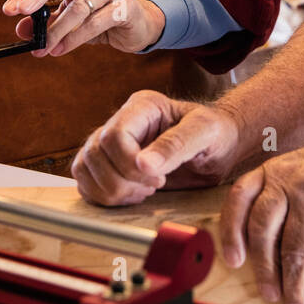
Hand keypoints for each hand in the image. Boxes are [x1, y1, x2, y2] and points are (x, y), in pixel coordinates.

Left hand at [3, 0, 165, 55]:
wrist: (136, 25)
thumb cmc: (99, 17)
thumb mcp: (68, 19)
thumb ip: (45, 22)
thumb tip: (22, 31)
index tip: (8, 9)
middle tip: (20, 10)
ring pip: (80, 7)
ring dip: (57, 31)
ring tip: (43, 48)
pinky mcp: (127, 6)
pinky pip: (96, 23)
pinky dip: (74, 39)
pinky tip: (60, 49)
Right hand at [72, 90, 241, 205]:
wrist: (219, 147)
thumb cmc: (216, 133)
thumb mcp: (205, 132)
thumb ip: (176, 145)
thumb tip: (143, 164)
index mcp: (142, 107)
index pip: (113, 135)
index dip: (129, 163)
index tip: (158, 179)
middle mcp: (121, 122)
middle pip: (95, 153)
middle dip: (122, 180)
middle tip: (155, 187)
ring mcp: (111, 144)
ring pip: (84, 168)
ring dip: (111, 190)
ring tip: (144, 192)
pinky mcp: (110, 165)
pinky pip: (86, 182)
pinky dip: (103, 197)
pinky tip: (133, 197)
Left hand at [220, 129, 303, 303]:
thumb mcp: (301, 164)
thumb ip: (280, 189)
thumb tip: (264, 236)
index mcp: (275, 170)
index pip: (240, 200)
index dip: (232, 232)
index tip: (233, 260)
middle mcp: (290, 181)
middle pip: (263, 231)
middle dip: (264, 269)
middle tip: (268, 293)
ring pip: (295, 248)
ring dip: (294, 284)